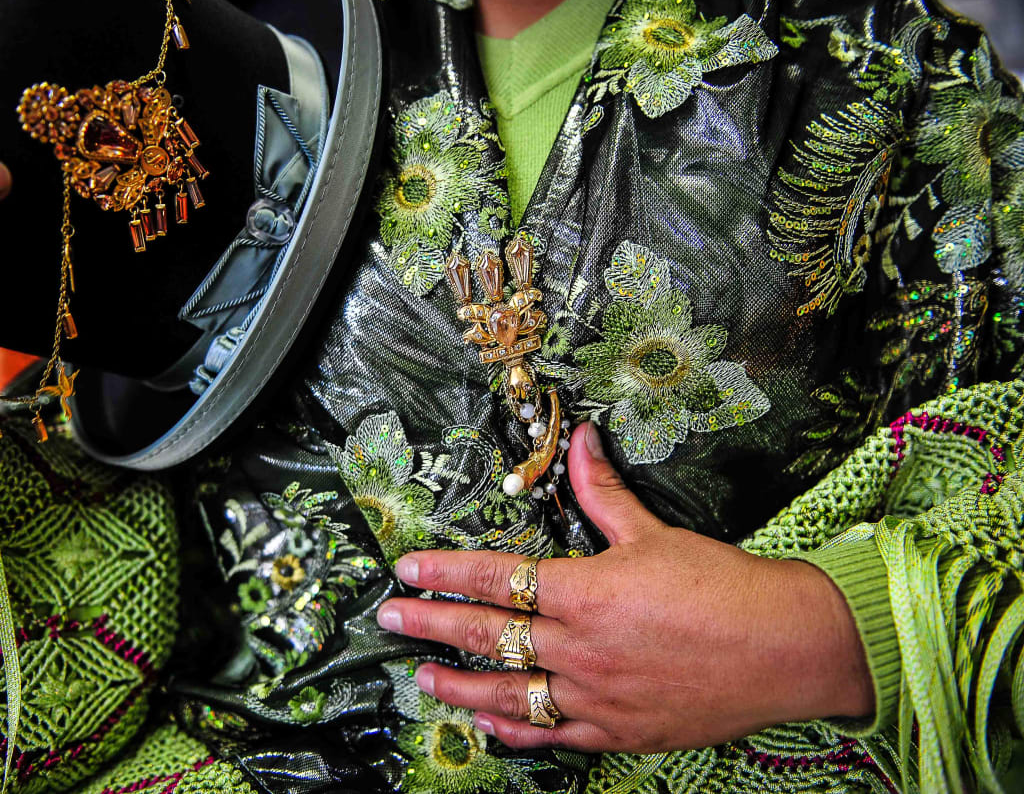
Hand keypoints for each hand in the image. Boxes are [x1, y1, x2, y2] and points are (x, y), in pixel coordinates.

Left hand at [376, 422, 873, 751]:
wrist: (785, 647)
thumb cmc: (722, 586)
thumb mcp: (655, 532)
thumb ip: (604, 491)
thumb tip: (582, 439)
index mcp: (584, 592)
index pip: (495, 578)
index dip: (445, 572)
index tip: (407, 569)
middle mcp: (579, 647)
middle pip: (487, 635)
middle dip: (431, 625)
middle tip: (390, 620)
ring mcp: (594, 696)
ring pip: (508, 693)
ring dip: (458, 685)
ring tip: (423, 678)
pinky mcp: (617, 730)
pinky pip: (550, 735)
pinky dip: (513, 731)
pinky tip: (485, 726)